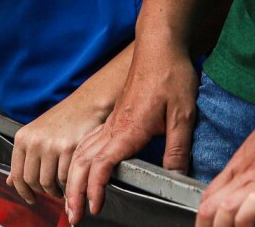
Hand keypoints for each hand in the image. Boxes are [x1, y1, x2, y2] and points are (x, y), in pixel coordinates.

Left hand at [8, 91, 110, 204]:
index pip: (17, 174)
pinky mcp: (69, 148)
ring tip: (61, 189)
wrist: (85, 104)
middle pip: (32, 181)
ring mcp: (51, 145)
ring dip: (55, 191)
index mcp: (23, 138)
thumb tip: (9, 181)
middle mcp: (34, 141)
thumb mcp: (37, 134)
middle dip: (42, 192)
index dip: (23, 191)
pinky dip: (67, 183)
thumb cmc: (62, 120)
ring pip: (48, 182)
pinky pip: (64, 177)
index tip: (30, 198)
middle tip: (51, 193)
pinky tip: (70, 179)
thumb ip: (23, 158)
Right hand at [66, 41, 196, 221]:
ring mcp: (112, 121)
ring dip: (73, 179)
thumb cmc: (171, 76)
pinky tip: (79, 169)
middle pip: (82, 163)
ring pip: (81, 153)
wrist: (160, 45)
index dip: (94, 189)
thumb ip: (178, 150)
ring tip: (71, 201)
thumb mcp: (183, 115)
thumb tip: (176, 179)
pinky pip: (89, 142)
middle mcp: (114, 127)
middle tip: (72, 217)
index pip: (101, 165)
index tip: (93, 208)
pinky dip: (79, 161)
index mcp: (128, 129)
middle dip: (74, 191)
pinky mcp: (115, 116)